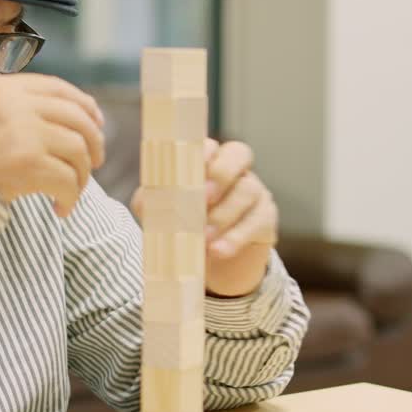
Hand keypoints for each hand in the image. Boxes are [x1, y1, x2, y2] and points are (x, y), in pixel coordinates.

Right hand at [0, 74, 104, 217]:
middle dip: (93, 144)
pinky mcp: (28, 163)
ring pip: (78, 151)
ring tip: (71, 192)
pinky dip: (70, 198)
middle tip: (93, 164)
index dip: (86, 106)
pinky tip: (60, 209)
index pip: (60, 89)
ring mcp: (23, 132)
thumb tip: (75, 113)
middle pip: (77, 120)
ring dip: (82, 177)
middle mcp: (15, 104)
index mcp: (3, 88)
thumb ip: (17, 106)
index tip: (97, 124)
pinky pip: (68, 180)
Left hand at [132, 138, 277, 296]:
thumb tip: (146, 201)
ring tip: (204, 237)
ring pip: (248, 191)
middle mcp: (236, 171)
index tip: (193, 165)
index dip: (205, 151)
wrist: (212, 266)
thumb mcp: (165, 215)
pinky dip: (235, 238)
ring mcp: (256, 193)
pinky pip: (258, 223)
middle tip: (202, 197)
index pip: (212, 145)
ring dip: (223, 215)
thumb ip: (154, 203)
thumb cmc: (187, 230)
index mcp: (209, 163)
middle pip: (239, 154)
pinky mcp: (266, 220)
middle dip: (221, 174)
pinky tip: (218, 251)